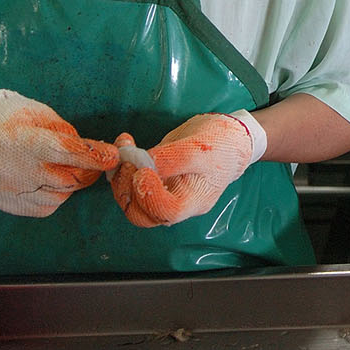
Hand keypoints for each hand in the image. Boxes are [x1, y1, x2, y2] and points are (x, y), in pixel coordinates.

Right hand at [0, 90, 118, 216]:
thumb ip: (66, 132)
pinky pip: (45, 208)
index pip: (63, 151)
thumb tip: (92, 151)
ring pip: (60, 196)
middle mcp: (13, 169)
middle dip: (86, 171)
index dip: (92, 155)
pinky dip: (56, 196)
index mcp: (22, 140)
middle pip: (67, 179)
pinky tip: (47, 180)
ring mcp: (9, 191)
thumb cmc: (9, 120)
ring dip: (71, 184)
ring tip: (61, 167)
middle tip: (91, 161)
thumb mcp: (38, 113)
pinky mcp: (7, 204)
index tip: (112, 157)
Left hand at [108, 111, 265, 226]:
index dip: (149, 196)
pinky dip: (124, 165)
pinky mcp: (155, 179)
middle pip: (142, 213)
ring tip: (124, 147)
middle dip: (127, 188)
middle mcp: (176, 202)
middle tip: (127, 160)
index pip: (166, 212)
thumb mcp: (200, 148)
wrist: (229, 136)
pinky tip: (125, 145)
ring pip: (132, 199)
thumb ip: (172, 158)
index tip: (143, 170)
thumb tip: (141, 164)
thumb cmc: (222, 144)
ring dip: (121, 175)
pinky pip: (132, 182)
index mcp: (193, 201)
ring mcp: (164, 192)